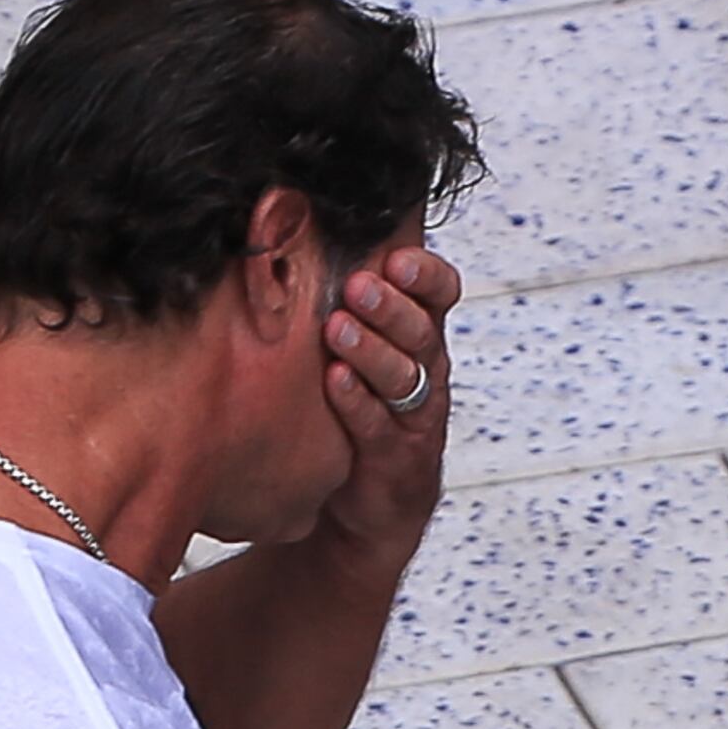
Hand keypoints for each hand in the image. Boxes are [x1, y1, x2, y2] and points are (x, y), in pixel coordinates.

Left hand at [315, 236, 455, 573]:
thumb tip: (287, 224)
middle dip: (391, 307)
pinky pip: (379, 427)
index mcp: (419, 335)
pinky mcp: (395, 459)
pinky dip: (357, 403)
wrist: (359, 504)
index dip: (425, 274)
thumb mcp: (351, 347)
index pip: (440, 293)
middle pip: (422, 331)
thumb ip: (341, 298)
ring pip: (405, 377)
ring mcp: (414, 418)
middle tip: (357, 286)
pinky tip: (334, 382)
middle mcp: (426, 371)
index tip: (396, 256)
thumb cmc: (349, 408)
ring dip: (372, 350)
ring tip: (338, 330)